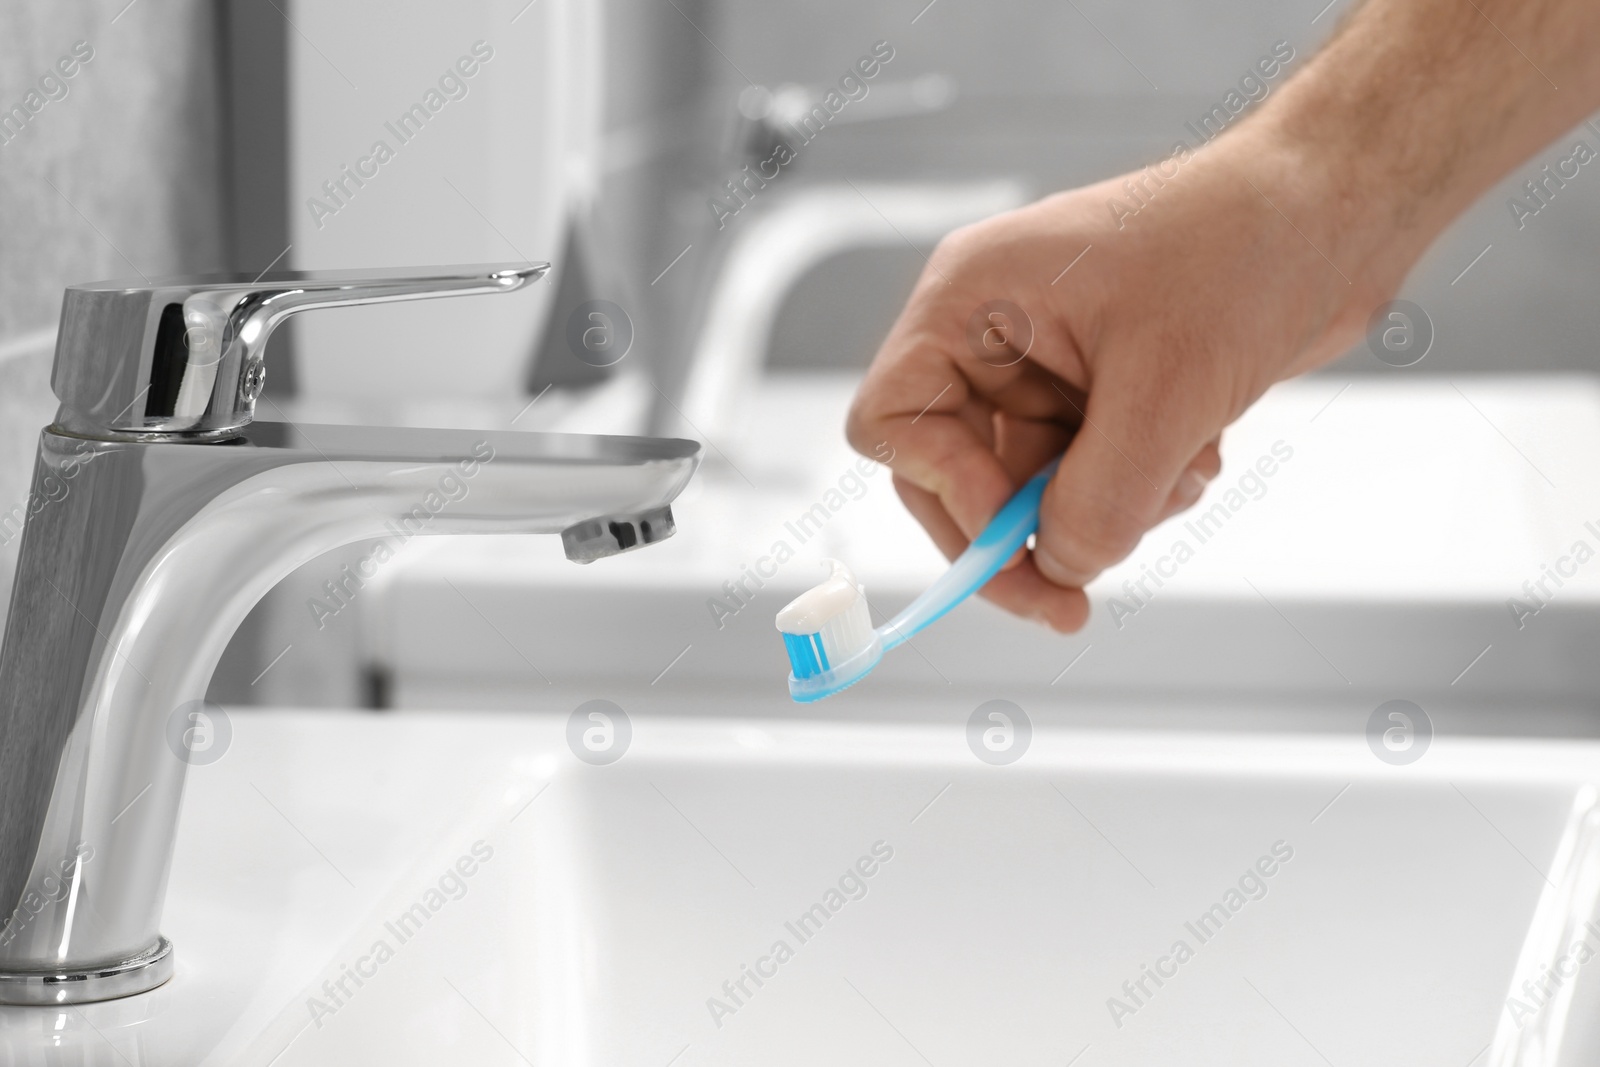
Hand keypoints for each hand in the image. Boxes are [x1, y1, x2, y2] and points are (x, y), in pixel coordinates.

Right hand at [846, 130, 1396, 631]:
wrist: (1334, 212)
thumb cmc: (1244, 250)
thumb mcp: (1167, 390)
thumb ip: (1099, 499)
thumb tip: (1060, 569)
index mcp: (972, 299)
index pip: (894, 422)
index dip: (946, 492)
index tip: (1016, 540)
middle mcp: (994, 334)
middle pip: (955, 473)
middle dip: (1019, 535)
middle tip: (1067, 602)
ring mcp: (1045, 364)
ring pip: (1029, 489)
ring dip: (1103, 508)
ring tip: (1182, 477)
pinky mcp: (1096, 391)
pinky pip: (1085, 478)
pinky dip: (1138, 489)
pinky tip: (1199, 455)